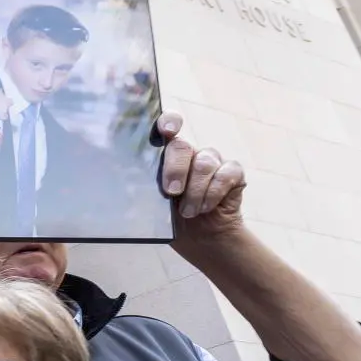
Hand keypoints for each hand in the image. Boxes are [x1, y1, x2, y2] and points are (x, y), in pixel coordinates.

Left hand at [156, 112, 246, 249]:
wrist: (200, 239)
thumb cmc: (172, 219)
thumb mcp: (153, 206)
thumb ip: (144, 189)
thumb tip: (128, 183)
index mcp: (167, 155)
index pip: (168, 125)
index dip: (168, 122)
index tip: (166, 131)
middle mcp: (190, 153)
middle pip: (182, 146)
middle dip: (175, 170)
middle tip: (171, 193)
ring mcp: (212, 161)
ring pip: (204, 163)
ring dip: (194, 192)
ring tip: (188, 212)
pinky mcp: (232, 173)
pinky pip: (226, 174)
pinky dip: (213, 193)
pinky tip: (207, 206)